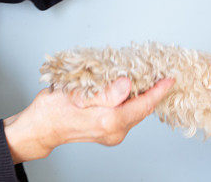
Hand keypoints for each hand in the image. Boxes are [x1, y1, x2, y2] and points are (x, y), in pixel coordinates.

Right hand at [3, 76, 173, 163]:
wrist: (40, 129)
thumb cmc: (52, 111)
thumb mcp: (77, 95)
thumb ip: (105, 92)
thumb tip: (127, 85)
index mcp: (108, 122)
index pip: (142, 105)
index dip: (158, 91)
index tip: (170, 79)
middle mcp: (113, 131)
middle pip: (141, 110)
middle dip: (152, 93)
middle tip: (160, 75)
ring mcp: (111, 134)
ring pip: (134, 112)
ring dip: (141, 97)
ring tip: (147, 79)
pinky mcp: (107, 132)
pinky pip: (126, 115)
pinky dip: (130, 102)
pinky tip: (128, 91)